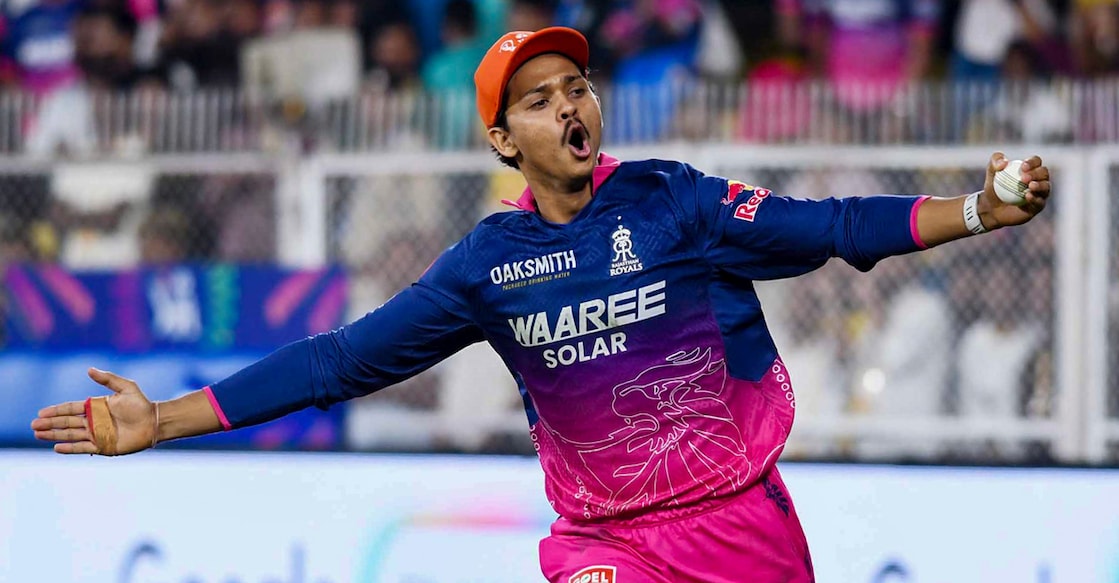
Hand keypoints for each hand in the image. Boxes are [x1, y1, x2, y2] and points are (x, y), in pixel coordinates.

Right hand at [31, 368, 155, 454]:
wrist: (154, 422)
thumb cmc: (141, 404)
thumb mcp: (125, 387)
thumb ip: (107, 379)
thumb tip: (89, 369)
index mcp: (95, 407)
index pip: (71, 408)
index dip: (56, 411)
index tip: (41, 413)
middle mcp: (93, 421)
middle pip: (66, 422)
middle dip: (50, 424)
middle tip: (34, 425)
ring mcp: (96, 434)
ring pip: (70, 435)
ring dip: (54, 435)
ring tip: (38, 434)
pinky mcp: (103, 446)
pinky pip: (82, 448)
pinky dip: (70, 448)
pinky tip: (56, 448)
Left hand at [981, 152, 1050, 228]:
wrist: (992, 208)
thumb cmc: (994, 187)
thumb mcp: (991, 172)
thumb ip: (995, 161)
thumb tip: (1004, 163)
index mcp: (1030, 169)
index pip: (1036, 161)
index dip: (1032, 162)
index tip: (1023, 167)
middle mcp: (1039, 179)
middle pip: (1043, 173)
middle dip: (1035, 174)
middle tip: (1024, 178)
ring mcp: (1040, 193)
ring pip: (1045, 187)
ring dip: (1039, 185)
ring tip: (1030, 186)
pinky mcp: (1038, 206)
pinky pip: (1039, 202)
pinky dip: (1035, 198)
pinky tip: (1028, 196)